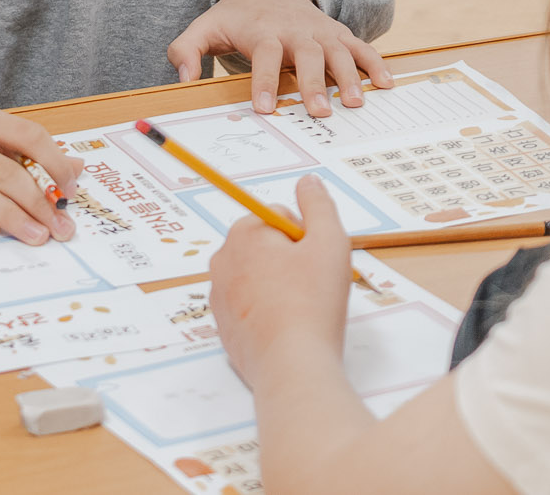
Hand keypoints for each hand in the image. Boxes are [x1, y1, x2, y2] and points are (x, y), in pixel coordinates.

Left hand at [169, 0, 394, 116]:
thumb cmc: (235, 17)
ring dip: (349, 76)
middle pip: (307, 54)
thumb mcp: (205, 27)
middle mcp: (295, 30)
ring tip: (355, 103)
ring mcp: (319, 30)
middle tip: (319, 113)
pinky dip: (375, 63)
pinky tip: (387, 84)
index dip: (264, 81)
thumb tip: (182, 80)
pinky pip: (360, 46)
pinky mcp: (338, 32)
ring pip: (337, 50)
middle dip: (313, 83)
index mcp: (263, 31)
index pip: (264, 55)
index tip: (263, 108)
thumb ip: (186, 50)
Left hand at [210, 175, 350, 393]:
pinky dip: (269, 313)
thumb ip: (319, 206)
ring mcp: (220, 296)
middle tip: (313, 286)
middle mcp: (223, 260)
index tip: (316, 263)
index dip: (307, 239)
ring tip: (302, 309)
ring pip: (260, 278)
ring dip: (281, 287)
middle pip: (267, 247)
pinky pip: (251, 308)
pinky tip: (288, 328)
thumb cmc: (312, 303)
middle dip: (292, 261)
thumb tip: (308, 182)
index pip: (281, 219)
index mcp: (244, 233)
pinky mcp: (224, 327)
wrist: (291, 367)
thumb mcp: (330, 242)